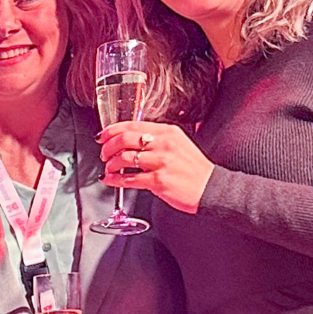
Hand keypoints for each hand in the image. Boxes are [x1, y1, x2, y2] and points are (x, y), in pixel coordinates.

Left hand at [98, 119, 212, 213]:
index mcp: (168, 132)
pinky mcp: (158, 181)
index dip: (112, 130)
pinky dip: (115, 180)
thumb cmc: (194, 169)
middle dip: (108, 147)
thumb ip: (157, 139)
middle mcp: (164, 144)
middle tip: (104, 153)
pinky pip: (129, 179)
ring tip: (109, 168)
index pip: (133, 125)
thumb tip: (130, 140)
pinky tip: (110, 179)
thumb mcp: (178, 144)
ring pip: (125, 158)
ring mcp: (161, 162)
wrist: (210, 187)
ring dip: (111, 164)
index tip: (102, 135)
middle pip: (125, 139)